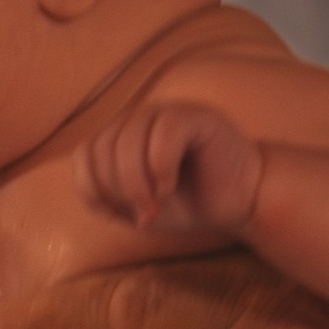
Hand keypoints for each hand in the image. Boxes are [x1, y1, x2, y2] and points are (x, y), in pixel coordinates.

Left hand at [78, 99, 261, 239]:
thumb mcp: (141, 208)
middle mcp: (140, 119)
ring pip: (127, 140)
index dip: (90, 187)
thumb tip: (95, 195)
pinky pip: (162, 132)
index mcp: (123, 137)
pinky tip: (170, 185)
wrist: (244, 201)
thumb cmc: (193, 202)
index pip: (85, 153)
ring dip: (136, 183)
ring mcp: (167, 113)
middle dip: (118, 191)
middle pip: (103, 149)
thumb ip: (111, 200)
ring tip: (156, 204)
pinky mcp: (195, 116)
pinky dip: (160, 167)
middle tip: (145, 216)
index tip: (114, 214)